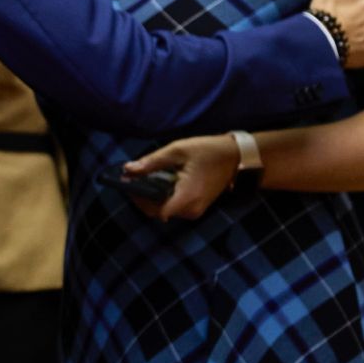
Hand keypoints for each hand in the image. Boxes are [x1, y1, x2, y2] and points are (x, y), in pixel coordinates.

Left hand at [122, 134, 238, 220]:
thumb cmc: (208, 152)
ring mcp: (195, 211)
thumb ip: (152, 162)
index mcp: (187, 197)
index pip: (154, 210)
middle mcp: (191, 210)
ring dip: (150, 197)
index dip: (138, 198)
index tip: (127, 183)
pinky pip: (172, 207)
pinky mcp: (196, 207)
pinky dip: (161, 197)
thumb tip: (127, 169)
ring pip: (163, 210)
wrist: (236, 157)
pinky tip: (157, 181)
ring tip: (142, 177)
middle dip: (141, 196)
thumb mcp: (177, 151)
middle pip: (156, 211)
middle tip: (131, 177)